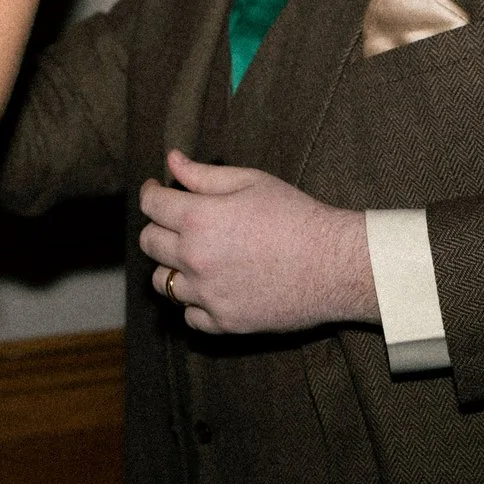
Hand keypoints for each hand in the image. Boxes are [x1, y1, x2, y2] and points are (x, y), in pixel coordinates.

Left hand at [138, 150, 375, 333]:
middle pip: (149, 244)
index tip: (158, 189)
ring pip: (163, 282)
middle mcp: (195, 259)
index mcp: (199, 219)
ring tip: (194, 256)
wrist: (334, 265)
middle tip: (178, 221)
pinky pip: (189, 315)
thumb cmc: (296, 216)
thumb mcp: (251, 182)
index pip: (151, 205)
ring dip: (171, 267)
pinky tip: (212, 287)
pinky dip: (194, 302)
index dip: (152, 192)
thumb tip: (172, 160)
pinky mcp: (224, 322)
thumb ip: (204, 174)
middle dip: (158, 227)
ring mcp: (207, 295)